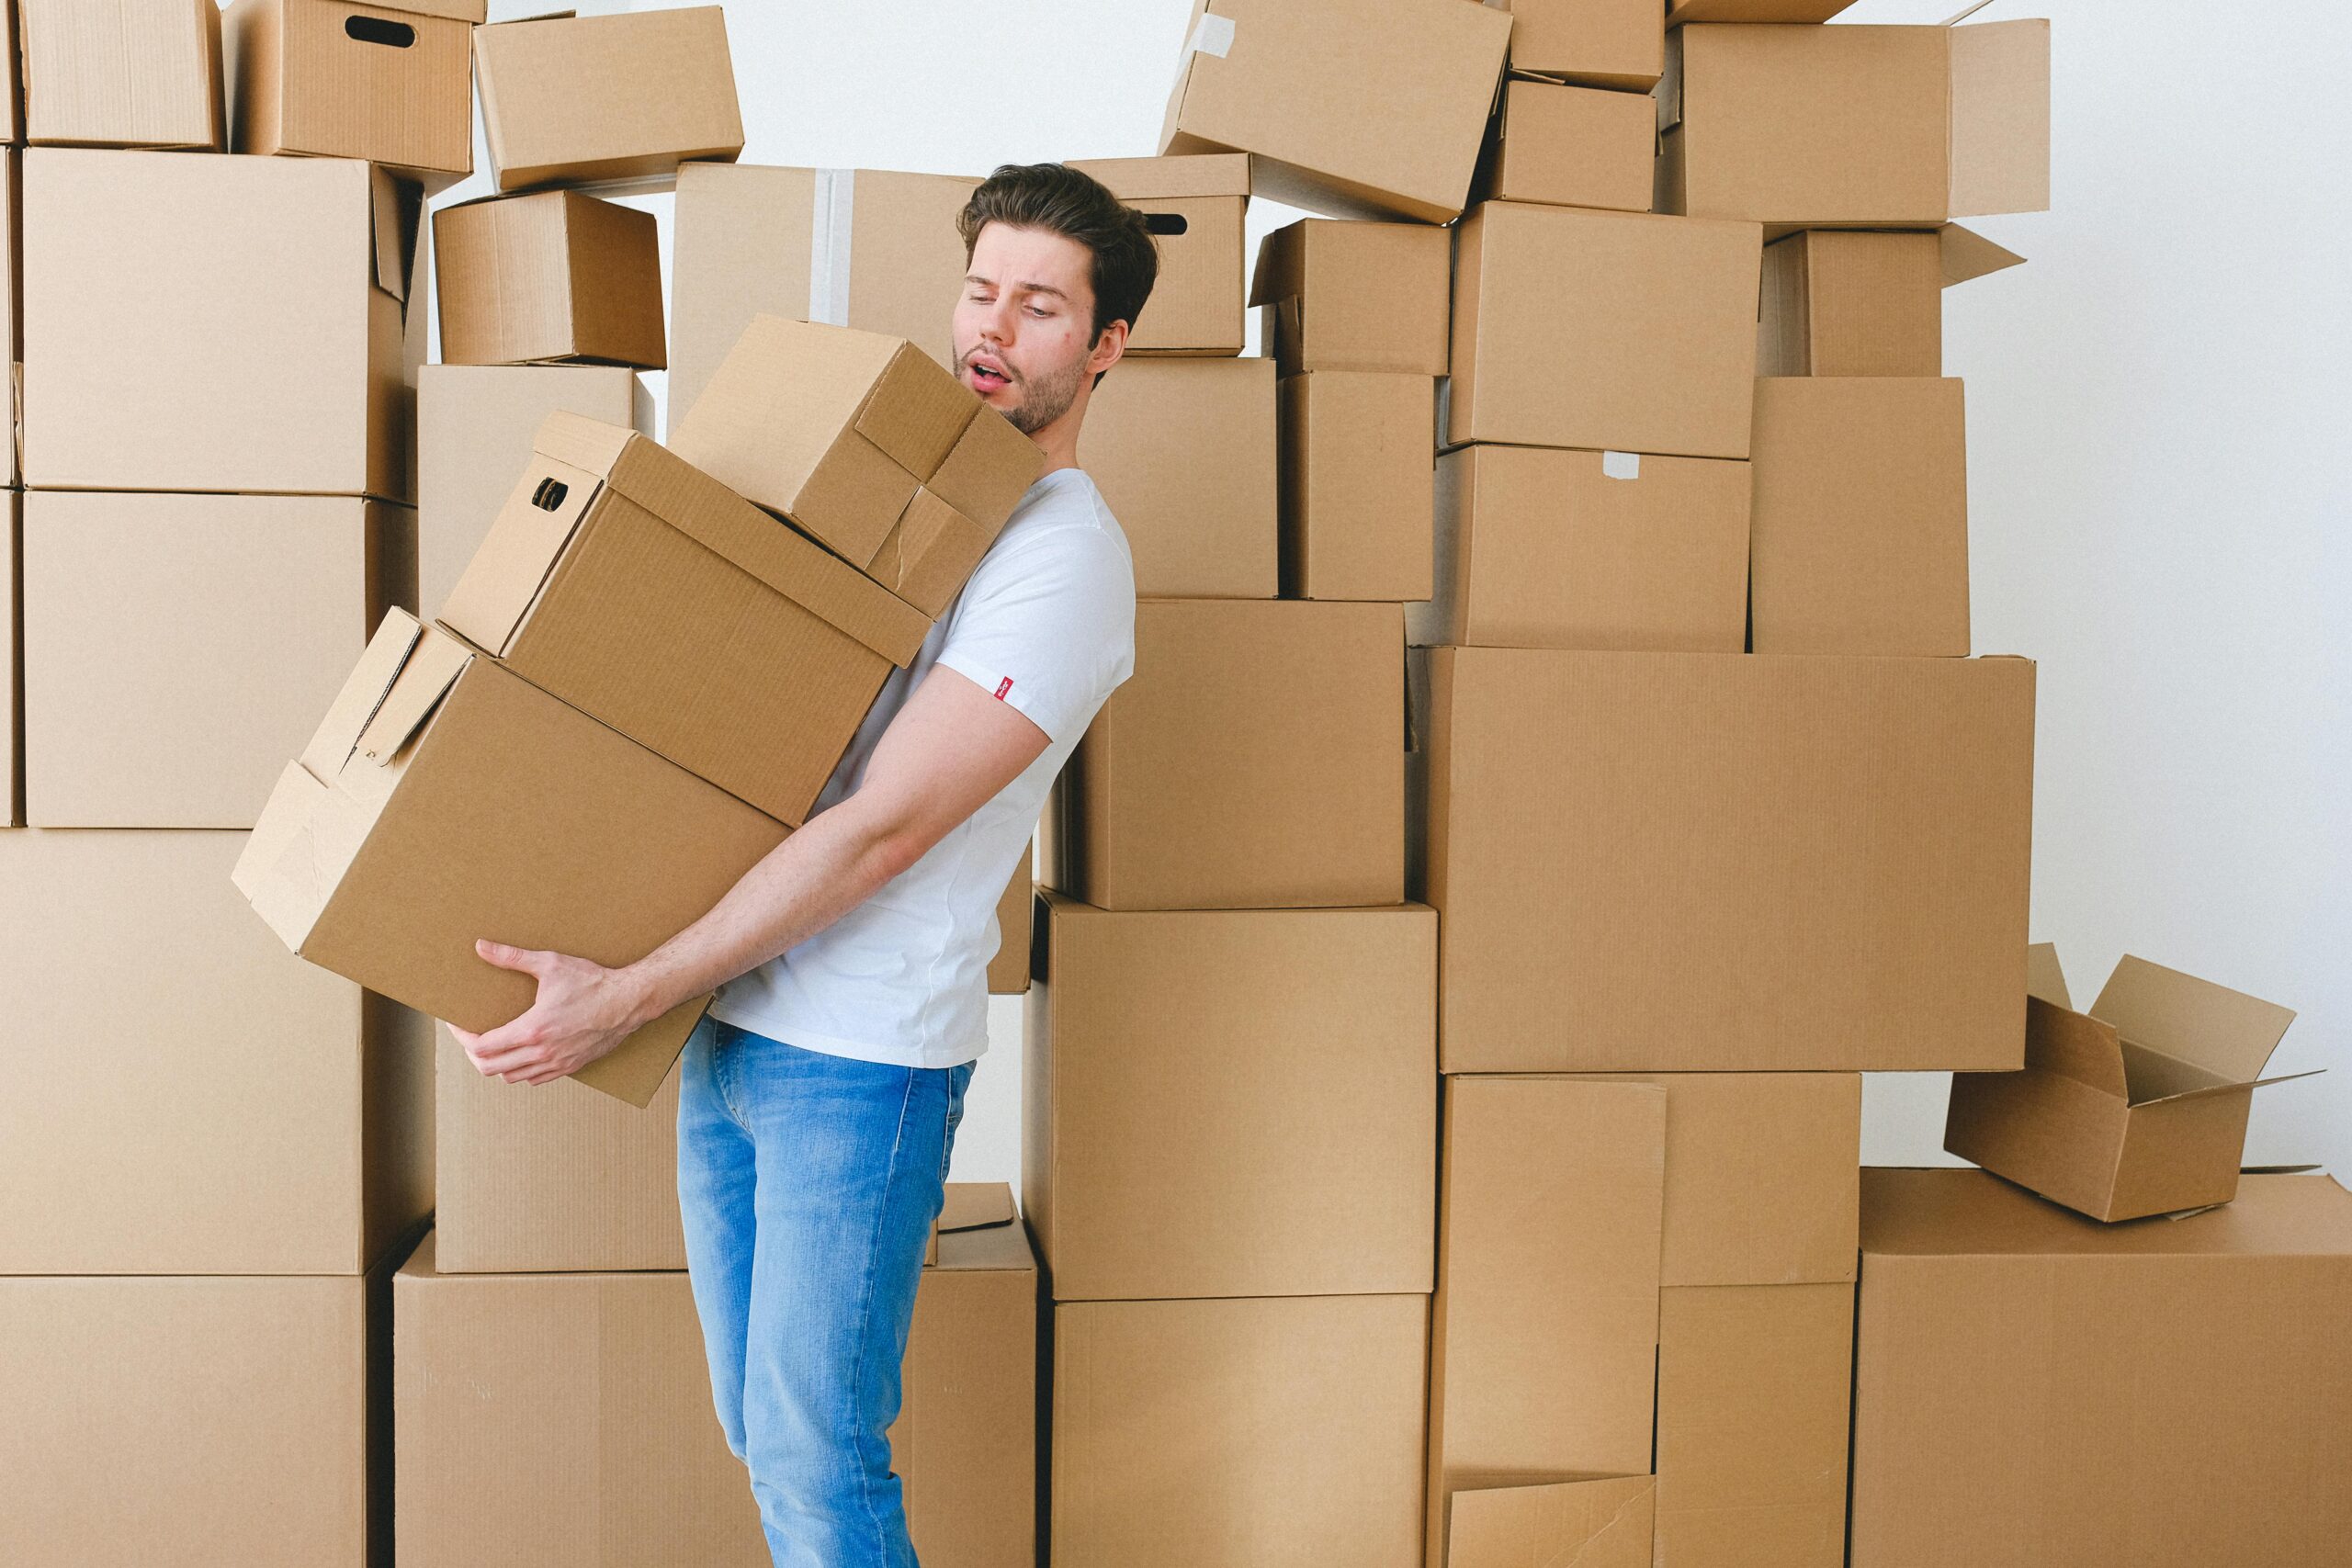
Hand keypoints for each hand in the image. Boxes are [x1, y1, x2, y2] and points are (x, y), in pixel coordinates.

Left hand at [448, 940, 653, 1086]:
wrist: (629, 1001)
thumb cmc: (592, 982)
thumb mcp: (550, 964)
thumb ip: (512, 957)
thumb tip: (481, 947)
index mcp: (533, 1029)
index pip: (482, 1046)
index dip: (463, 1038)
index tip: (458, 1026)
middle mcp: (542, 1052)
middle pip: (490, 1068)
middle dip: (473, 1054)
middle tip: (471, 1038)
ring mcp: (557, 1063)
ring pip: (511, 1078)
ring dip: (496, 1065)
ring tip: (493, 1047)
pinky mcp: (570, 1067)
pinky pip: (534, 1079)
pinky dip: (520, 1071)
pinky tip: (521, 1055)